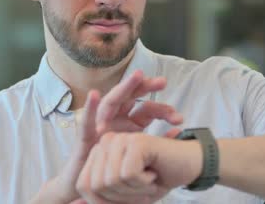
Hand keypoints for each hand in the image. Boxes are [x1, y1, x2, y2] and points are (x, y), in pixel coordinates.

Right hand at [30, 71, 182, 203]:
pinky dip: (90, 108)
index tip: (178, 118)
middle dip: (145, 87)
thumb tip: (179, 132)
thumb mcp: (139, 151)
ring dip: (124, 88)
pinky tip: (94, 94)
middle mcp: (115, 120)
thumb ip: (157, 140)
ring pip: (112, 102)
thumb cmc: (115, 167)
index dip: (162, 110)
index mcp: (129, 123)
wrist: (90, 187)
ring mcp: (99, 126)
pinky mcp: (85, 138)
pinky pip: (86, 122)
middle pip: (130, 97)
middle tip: (162, 82)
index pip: (146, 108)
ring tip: (137, 76)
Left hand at [76, 132, 201, 203]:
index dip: (105, 202)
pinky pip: (128, 175)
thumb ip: (99, 201)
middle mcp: (105, 142)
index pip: (85, 187)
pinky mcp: (136, 141)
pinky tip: (153, 171)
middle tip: (141, 187)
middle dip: (122, 198)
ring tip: (147, 178)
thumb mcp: (123, 197)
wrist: (188, 168)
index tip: (128, 195)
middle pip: (96, 186)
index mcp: (98, 153)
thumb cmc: (156, 182)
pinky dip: (144, 183)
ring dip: (135, 191)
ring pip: (111, 181)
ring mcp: (120, 139)